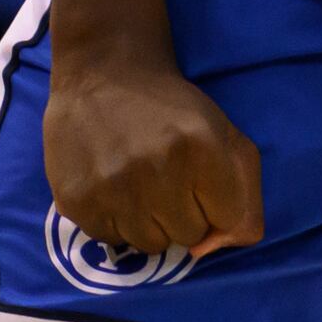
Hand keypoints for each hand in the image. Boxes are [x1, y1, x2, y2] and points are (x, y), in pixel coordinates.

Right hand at [45, 53, 264, 259]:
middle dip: (183, 212)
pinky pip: (111, 240)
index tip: (200, 178)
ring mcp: (113, 189)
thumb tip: (216, 248)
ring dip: (149, 221)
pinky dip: (115, 220)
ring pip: (150, 245)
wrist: (104, 74)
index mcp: (203, 149)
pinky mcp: (76, 200)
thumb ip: (245, 197)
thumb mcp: (226, 135)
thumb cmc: (172, 110)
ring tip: (138, 182)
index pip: (228, 220)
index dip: (216, 202)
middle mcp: (158, 171)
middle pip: (189, 237)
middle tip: (166, 177)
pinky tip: (111, 185)